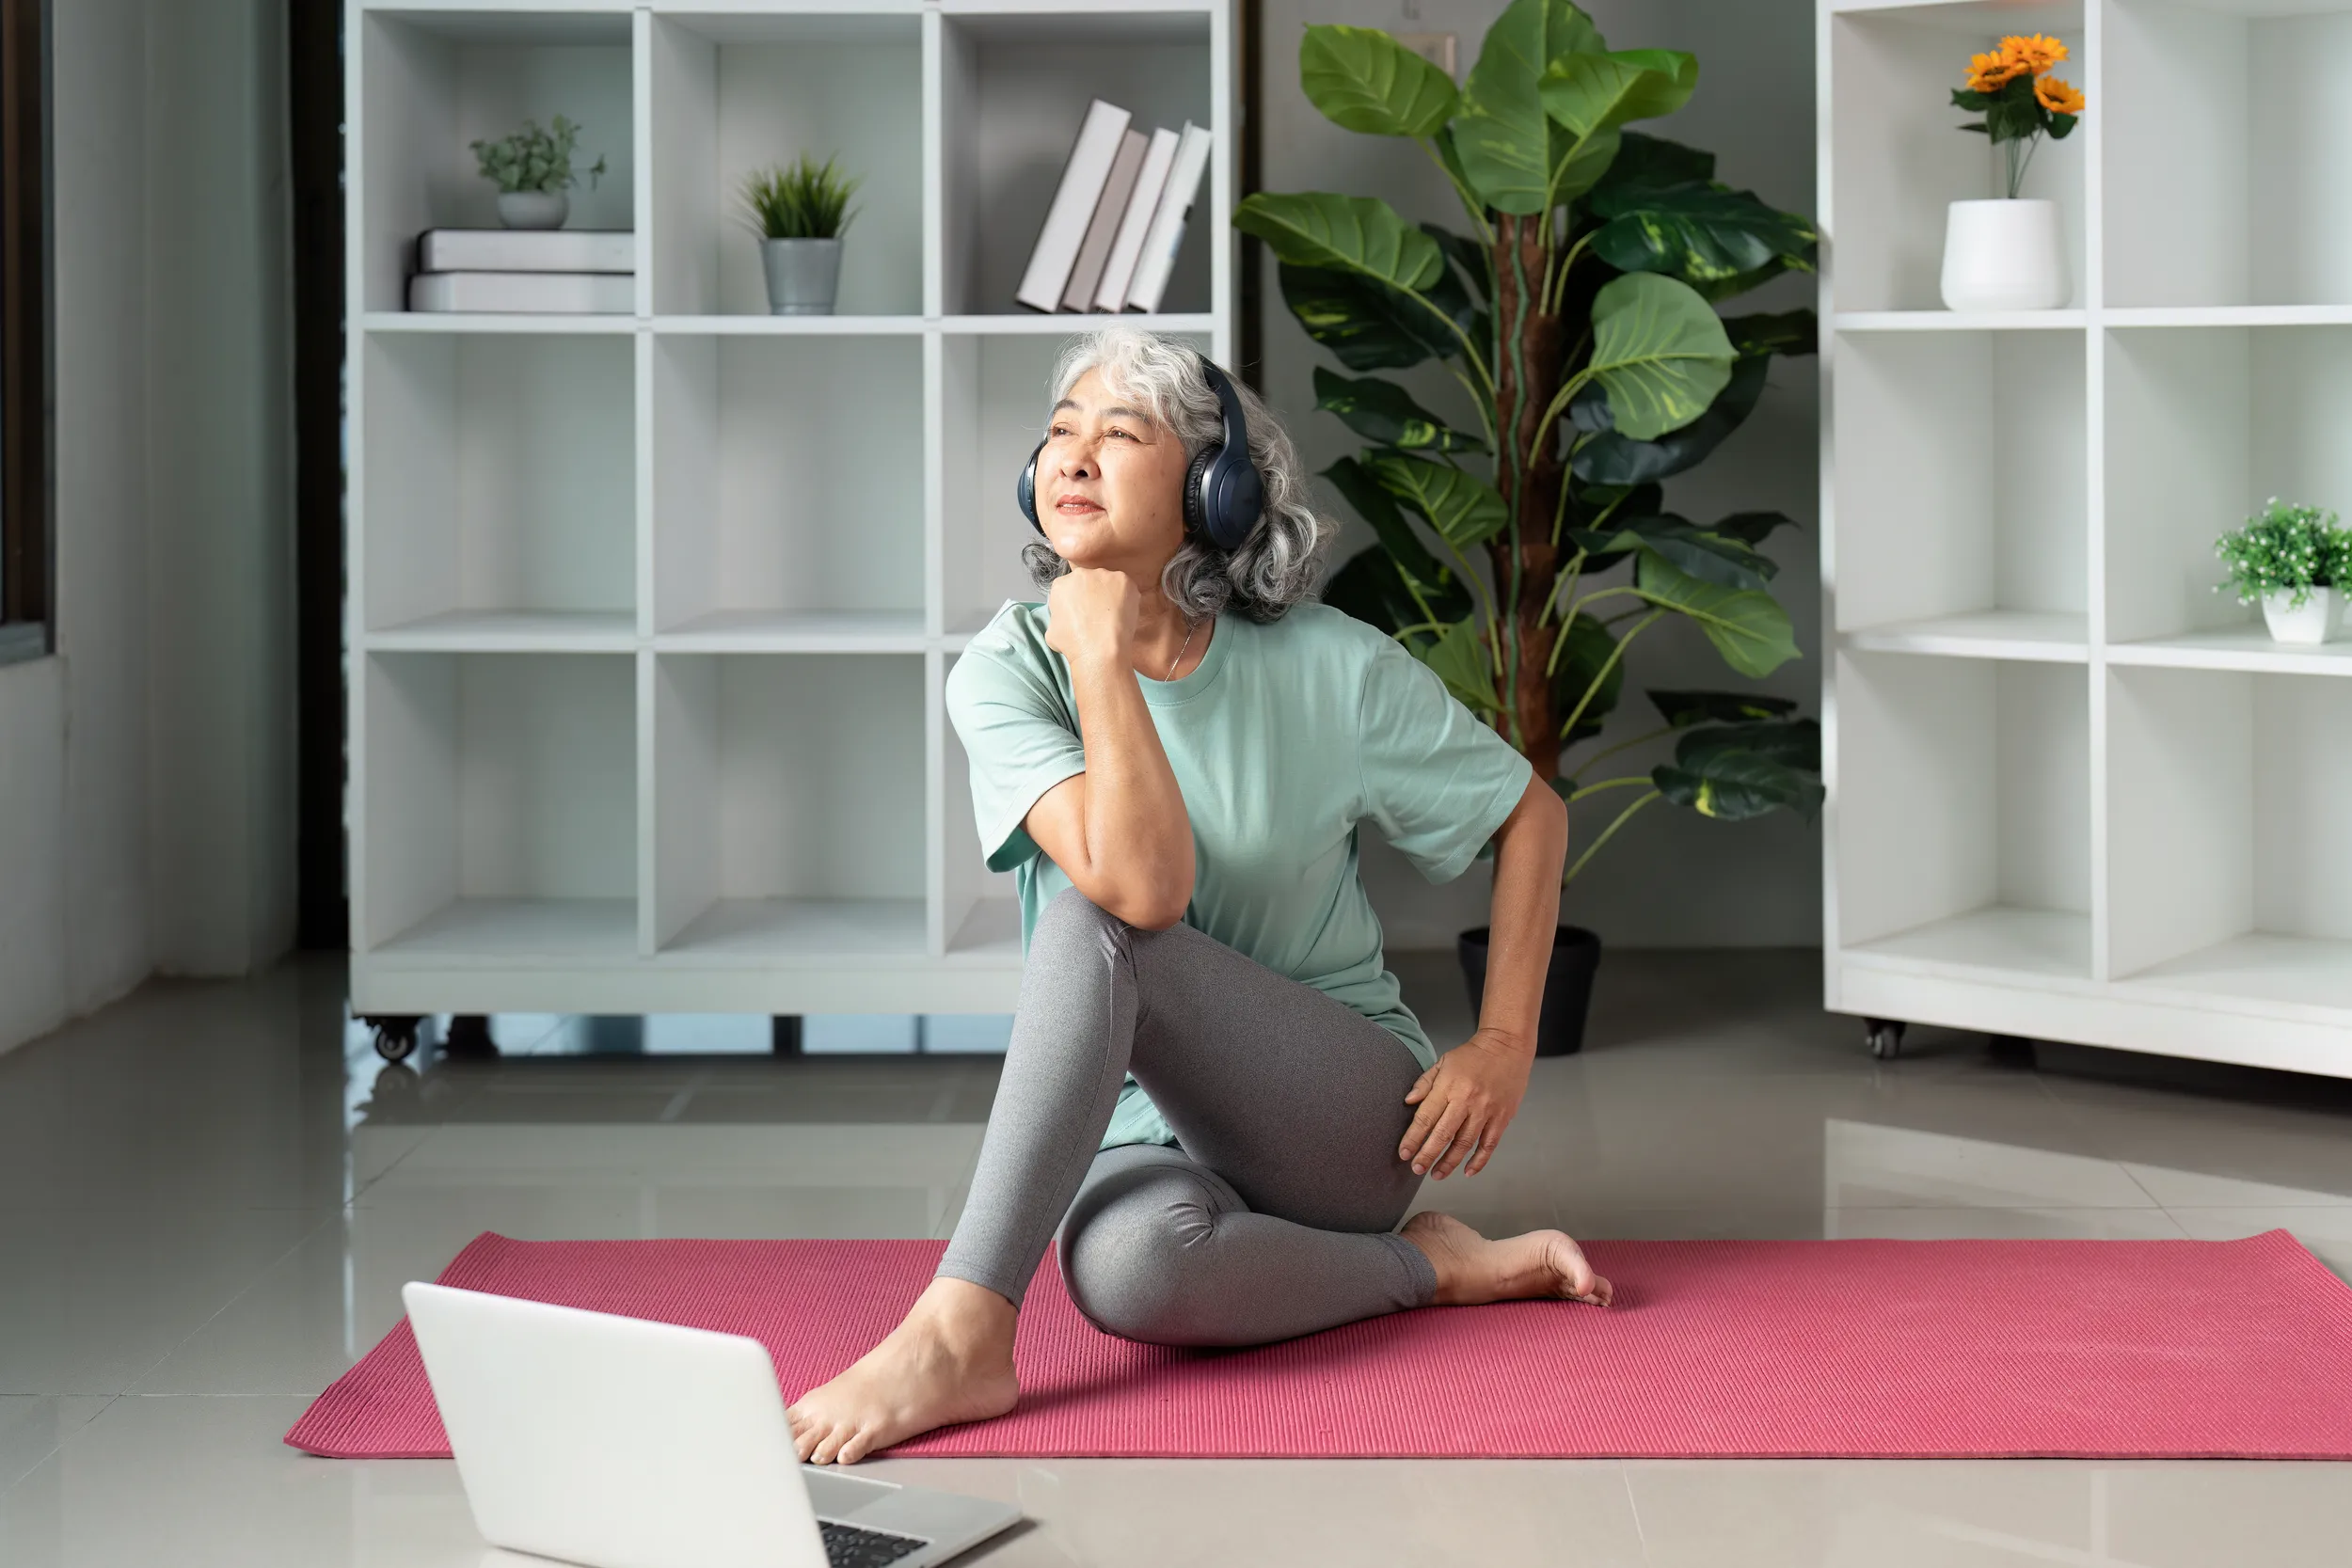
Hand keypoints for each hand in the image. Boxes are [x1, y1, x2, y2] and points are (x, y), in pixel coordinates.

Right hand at [1044, 567, 1140, 668]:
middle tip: (1098, 614)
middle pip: (1089, 582)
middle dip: (1093, 595)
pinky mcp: (1123, 581)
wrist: (1098, 650)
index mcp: (1061, 584)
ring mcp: (1103, 575)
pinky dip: (1127, 599)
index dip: (1078, 601)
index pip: (1069, 587)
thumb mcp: (1052, 631)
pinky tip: (1122, 615)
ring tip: (1112, 617)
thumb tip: (1065, 617)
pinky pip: (1126, 588)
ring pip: (1108, 583)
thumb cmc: (1074, 644)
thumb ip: (1059, 616)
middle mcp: (1081, 575)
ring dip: (1110, 596)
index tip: (1083, 611)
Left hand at [1398, 1028, 1533, 1177]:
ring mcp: (1486, 1111)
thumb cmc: (1472, 1055)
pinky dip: (1479, 1161)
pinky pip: (1489, 1144)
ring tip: (1436, 1174)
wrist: (1507, 1046)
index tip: (1404, 1153)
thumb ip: (1425, 1083)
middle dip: (1427, 1155)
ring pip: (1465, 1143)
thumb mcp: (1443, 1062)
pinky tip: (1468, 1171)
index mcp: (1449, 1086)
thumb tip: (1408, 1102)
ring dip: (1450, 1162)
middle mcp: (1467, 1101)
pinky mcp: (1502, 1117)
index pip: (1426, 1117)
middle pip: (1443, 1134)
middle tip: (1416, 1169)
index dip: (1413, 1138)